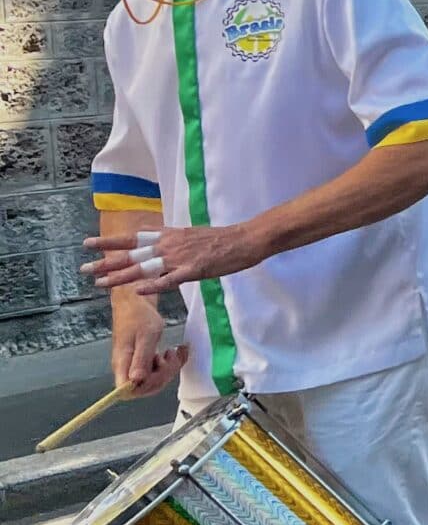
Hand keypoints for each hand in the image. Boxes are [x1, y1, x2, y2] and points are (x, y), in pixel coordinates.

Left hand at [87, 222, 266, 299]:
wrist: (246, 239)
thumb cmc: (221, 239)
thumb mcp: (189, 233)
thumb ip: (168, 237)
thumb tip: (149, 235)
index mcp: (168, 235)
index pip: (132, 238)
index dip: (110, 242)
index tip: (88, 245)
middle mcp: (169, 245)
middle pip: (132, 254)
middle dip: (106, 263)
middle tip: (84, 270)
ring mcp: (180, 258)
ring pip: (144, 268)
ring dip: (120, 276)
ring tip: (100, 283)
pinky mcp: (194, 270)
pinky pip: (170, 280)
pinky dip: (153, 285)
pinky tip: (138, 291)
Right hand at [110, 308, 186, 395]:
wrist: (136, 302)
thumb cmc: (138, 316)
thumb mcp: (145, 336)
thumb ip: (141, 359)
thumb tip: (136, 380)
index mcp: (122, 363)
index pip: (127, 390)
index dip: (144, 388)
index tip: (158, 372)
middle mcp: (127, 367)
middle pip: (145, 387)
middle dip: (163, 376)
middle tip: (169, 356)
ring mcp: (136, 364)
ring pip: (155, 380)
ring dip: (170, 369)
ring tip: (172, 351)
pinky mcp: (145, 360)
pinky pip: (160, 370)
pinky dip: (173, 363)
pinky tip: (179, 351)